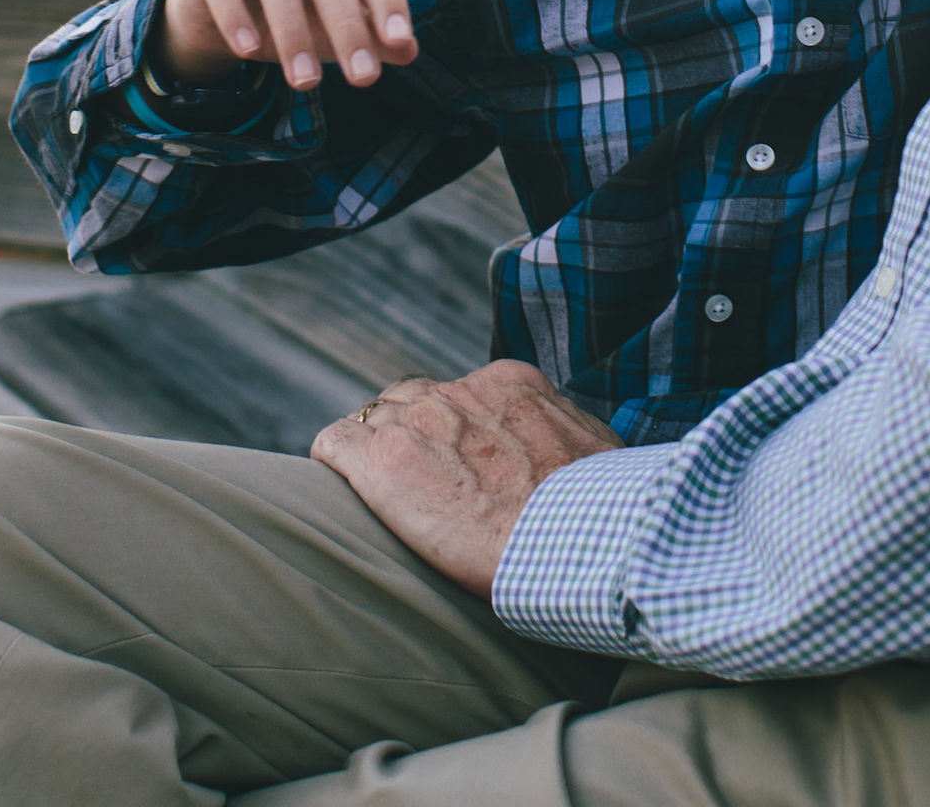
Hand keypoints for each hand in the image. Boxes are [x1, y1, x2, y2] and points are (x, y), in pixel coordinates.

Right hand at [156, 0, 417, 91]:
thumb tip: (409, 52)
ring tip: (306, 83)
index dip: (388, 0)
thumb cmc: (292, 12)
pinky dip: (234, 14)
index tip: (399, 43)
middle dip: (348, 27)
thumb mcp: (333, 28)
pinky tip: (247, 51)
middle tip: (363, 79)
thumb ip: (371, 37)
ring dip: (293, 29)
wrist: (219, 7)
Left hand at [311, 360, 622, 598]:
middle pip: (411, 399)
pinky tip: (346, 489)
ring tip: (385, 495)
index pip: (461, 391)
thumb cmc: (593, 513)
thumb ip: (566, 431)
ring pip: (372, 420)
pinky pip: (334, 444)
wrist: (569, 544)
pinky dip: (335, 462)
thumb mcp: (596, 450)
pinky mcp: (380, 460)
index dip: (455, 429)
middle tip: (423, 484)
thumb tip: (570, 444)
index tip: (462, 464)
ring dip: (377, 453)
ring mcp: (416, 422)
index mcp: (509, 385)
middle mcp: (458, 394)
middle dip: (412, 435)